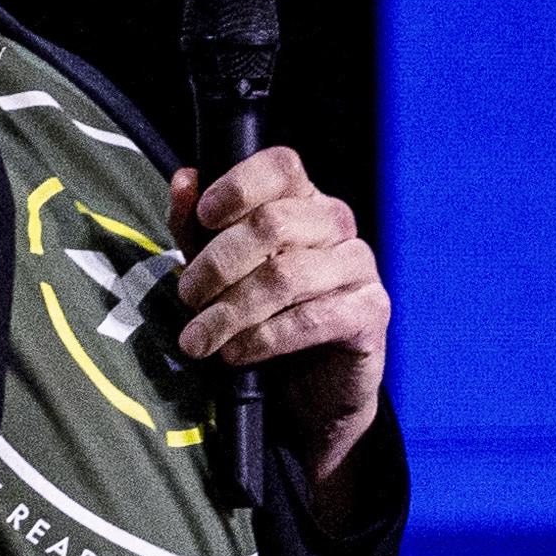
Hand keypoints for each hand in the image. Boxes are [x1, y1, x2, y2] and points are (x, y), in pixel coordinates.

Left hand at [170, 147, 391, 519]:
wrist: (310, 389)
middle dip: (217, 264)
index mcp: (302, 200)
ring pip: (287, 275)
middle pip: (273, 223)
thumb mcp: (220, 271)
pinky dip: (264, 338)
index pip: (281, 166)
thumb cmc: (263, 316)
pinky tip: (236, 354)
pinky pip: (313, 319)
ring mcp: (359, 266)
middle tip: (187, 297)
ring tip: (199, 339)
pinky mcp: (370, 313)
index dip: (239, 185)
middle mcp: (336, 224)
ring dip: (231, 310)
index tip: (203, 217)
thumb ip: (198, 228)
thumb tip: (184, 179)